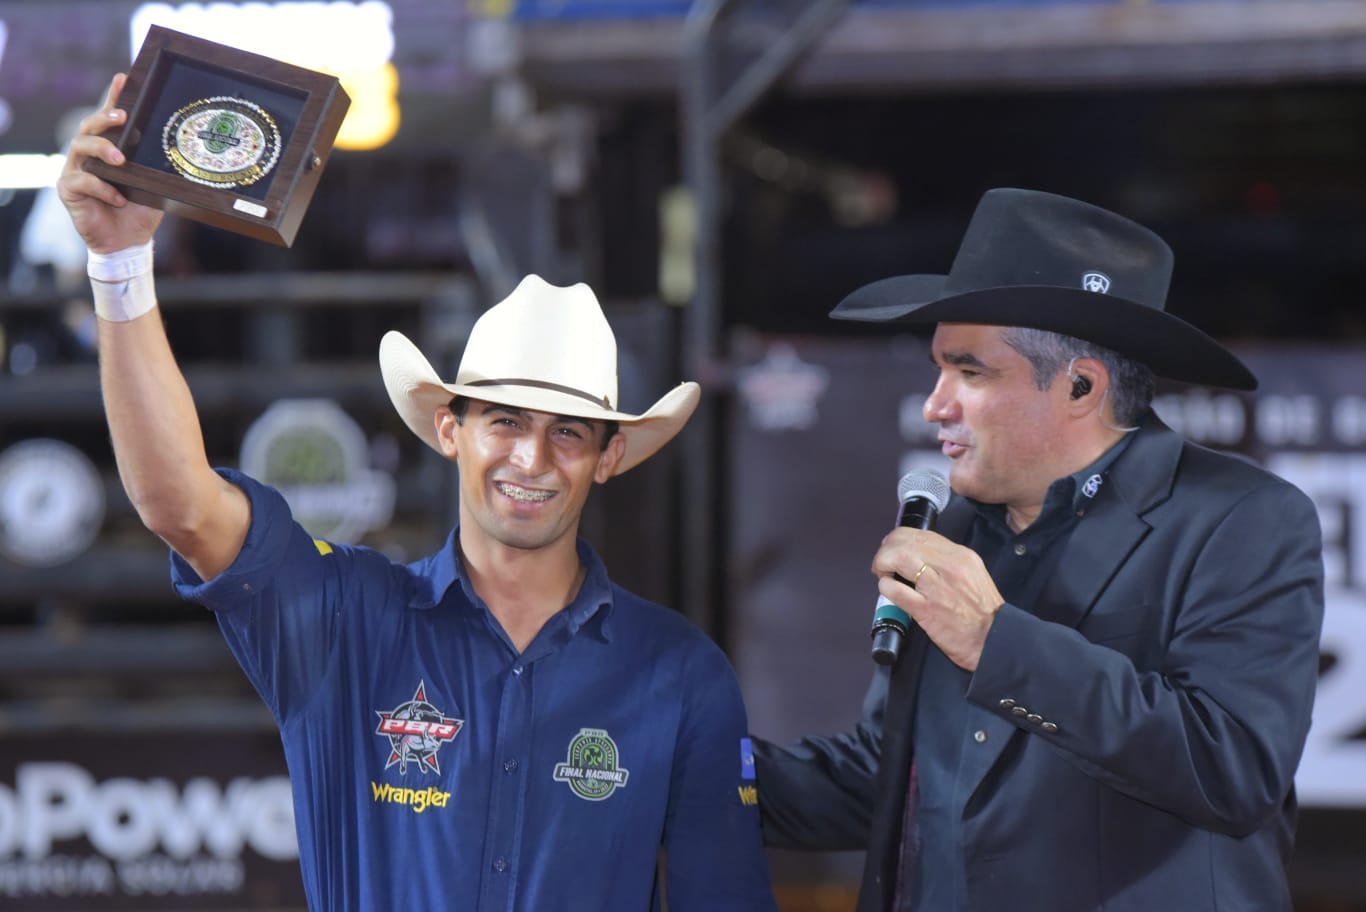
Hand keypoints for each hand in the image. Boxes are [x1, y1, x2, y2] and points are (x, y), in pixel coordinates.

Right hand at [57, 74, 163, 254]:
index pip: (109, 120)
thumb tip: (175, 146)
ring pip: (80, 148)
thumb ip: (153, 165)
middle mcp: (88, 156)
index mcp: (108, 151)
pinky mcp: (69, 190)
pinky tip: (118, 197)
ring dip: (102, 150)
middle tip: (122, 118)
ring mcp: (76, 171)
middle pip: (88, 127)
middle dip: (104, 118)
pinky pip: (81, 181)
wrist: (129, 242)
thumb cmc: (140, 211)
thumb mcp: (152, 184)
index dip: (113, 98)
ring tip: (121, 160)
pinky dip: (102, 187)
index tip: (123, 78)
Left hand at [872, 528, 1003, 671]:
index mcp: (961, 556)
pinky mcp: (925, 609)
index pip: (921, 534)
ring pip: (897, 558)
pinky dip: (885, 586)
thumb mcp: (972, 574)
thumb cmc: (982, 611)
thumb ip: (947, 561)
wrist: (993, 638)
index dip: (900, 538)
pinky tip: (889, 589)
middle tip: (883, 561)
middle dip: (887, 549)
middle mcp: (948, 567)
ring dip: (882, 563)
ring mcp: (936, 587)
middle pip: (905, 542)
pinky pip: (895, 590)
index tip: (893, 546)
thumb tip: (920, 553)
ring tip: (883, 572)